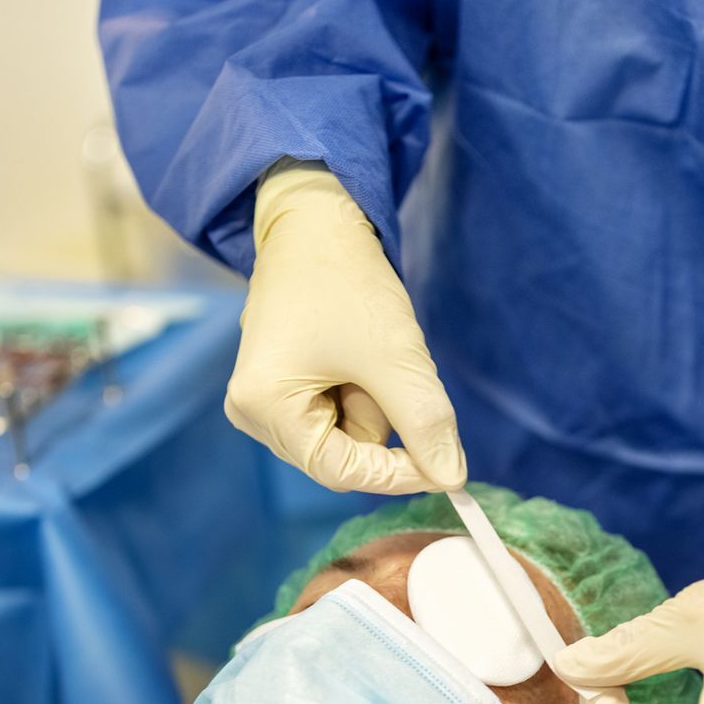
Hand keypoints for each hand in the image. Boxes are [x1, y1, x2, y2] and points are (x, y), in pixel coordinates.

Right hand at [228, 160, 466, 493]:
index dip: (398, 473)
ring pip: (346, 435)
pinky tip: (355, 350)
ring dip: (373, 402)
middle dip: (379, 418)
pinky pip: (339, 412)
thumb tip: (452, 481)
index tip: (446, 465)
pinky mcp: (281, 387)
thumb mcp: (395, 358)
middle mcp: (251, 412)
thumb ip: (425, 424)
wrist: (317, 222)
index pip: (342, 471)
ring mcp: (263, 400)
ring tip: (364, 348)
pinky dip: (362, 390)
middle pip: (342, 455)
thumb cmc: (346, 280)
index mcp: (263, 406)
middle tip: (382, 364)